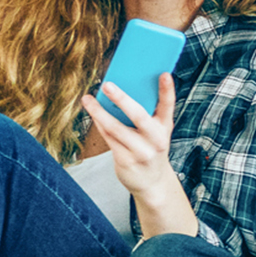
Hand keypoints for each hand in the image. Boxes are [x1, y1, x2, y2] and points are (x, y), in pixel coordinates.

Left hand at [80, 74, 177, 199]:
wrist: (151, 182)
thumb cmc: (150, 148)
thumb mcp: (155, 133)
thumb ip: (145, 115)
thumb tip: (121, 91)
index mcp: (165, 128)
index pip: (168, 106)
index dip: (167, 90)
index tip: (164, 74)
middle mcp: (156, 139)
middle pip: (138, 115)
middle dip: (122, 99)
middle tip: (107, 85)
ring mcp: (141, 151)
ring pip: (116, 128)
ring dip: (99, 112)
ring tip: (87, 98)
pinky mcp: (126, 160)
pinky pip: (108, 138)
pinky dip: (99, 124)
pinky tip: (92, 113)